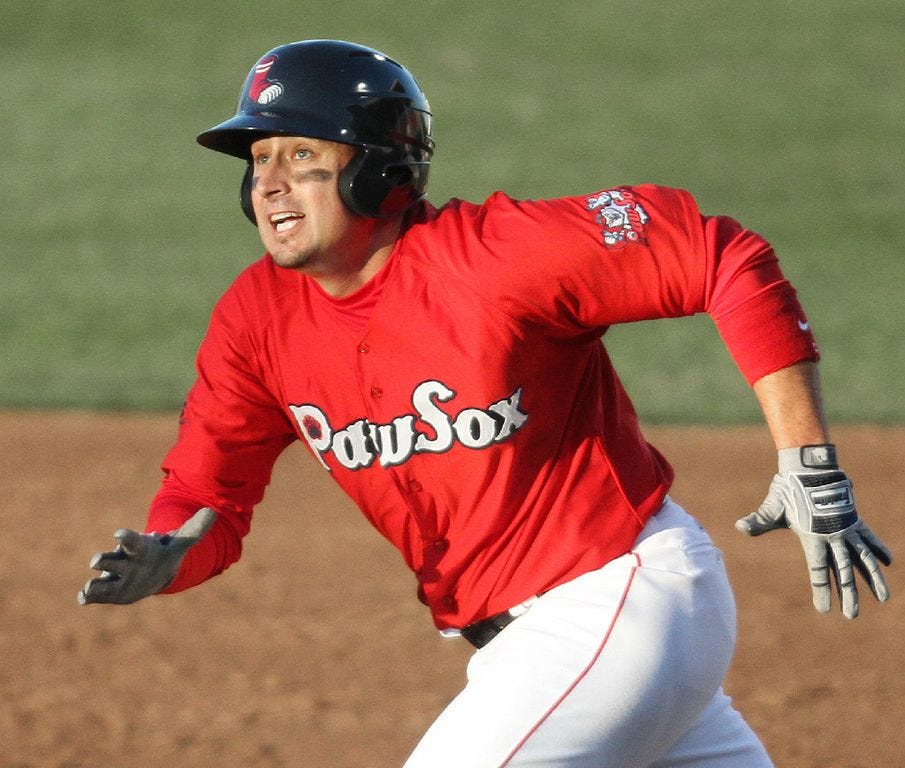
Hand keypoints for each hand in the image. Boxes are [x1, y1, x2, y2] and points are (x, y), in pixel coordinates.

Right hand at [78, 507, 216, 604]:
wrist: (152, 569)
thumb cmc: (164, 554)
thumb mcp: (180, 543)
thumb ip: (194, 530)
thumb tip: (211, 512)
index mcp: (139, 548)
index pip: (132, 541)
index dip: (126, 537)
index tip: (119, 533)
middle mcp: (123, 561)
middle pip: (112, 560)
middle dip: (104, 561)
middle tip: (96, 561)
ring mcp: (114, 576)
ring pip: (103, 579)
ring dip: (95, 584)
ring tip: (88, 589)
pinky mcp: (109, 590)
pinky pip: (96, 594)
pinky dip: (89, 597)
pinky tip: (83, 599)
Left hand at [736, 445, 891, 618]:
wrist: (808, 467)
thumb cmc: (787, 490)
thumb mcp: (773, 508)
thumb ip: (759, 521)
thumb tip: (739, 527)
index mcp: (813, 536)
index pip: (818, 569)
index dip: (821, 590)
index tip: (825, 610)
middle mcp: (833, 535)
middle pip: (843, 571)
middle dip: (848, 594)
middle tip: (852, 615)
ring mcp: (845, 528)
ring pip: (863, 558)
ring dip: (873, 578)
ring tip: (884, 599)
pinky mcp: (853, 520)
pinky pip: (868, 537)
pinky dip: (878, 548)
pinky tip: (889, 562)